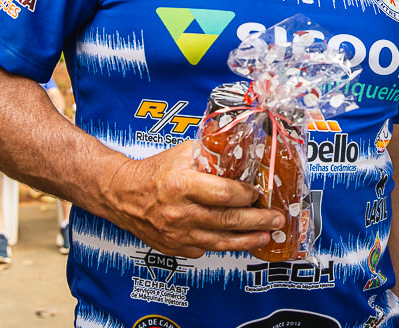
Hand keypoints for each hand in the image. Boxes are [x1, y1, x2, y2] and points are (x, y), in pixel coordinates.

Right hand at [101, 140, 284, 257]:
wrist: (121, 194)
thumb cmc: (153, 172)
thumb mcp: (182, 153)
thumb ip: (210, 153)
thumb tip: (241, 150)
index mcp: (182, 184)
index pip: (223, 194)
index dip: (245, 195)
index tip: (257, 192)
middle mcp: (180, 212)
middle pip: (228, 221)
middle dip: (258, 220)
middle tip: (277, 218)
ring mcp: (177, 234)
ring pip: (221, 242)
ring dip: (248, 240)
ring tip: (266, 235)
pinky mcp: (175, 248)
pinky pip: (206, 249)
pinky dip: (225, 246)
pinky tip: (239, 241)